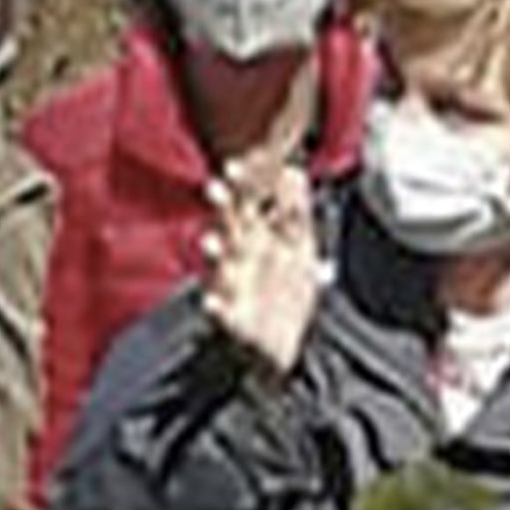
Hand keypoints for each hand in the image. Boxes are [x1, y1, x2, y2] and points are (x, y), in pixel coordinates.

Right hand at [202, 161, 325, 375]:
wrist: (284, 345)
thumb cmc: (286, 291)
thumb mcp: (299, 245)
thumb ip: (295, 207)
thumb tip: (294, 170)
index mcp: (258, 237)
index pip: (247, 204)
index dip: (243, 184)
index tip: (235, 164)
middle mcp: (243, 256)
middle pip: (231, 226)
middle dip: (223, 208)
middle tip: (214, 188)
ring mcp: (236, 285)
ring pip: (222, 263)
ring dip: (216, 252)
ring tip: (210, 242)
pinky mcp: (235, 317)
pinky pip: (223, 310)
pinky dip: (217, 306)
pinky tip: (213, 302)